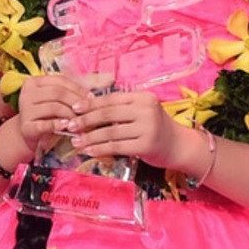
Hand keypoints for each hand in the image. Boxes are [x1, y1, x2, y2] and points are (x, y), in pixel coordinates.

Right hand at [17, 73, 90, 154]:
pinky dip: (58, 125)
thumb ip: (77, 90)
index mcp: (35, 81)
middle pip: (58, 93)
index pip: (60, 81)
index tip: (92, 98)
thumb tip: (109, 78)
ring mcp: (25, 109)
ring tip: (82, 122)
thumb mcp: (59, 100)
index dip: (78, 89)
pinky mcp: (26, 126)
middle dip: (77, 103)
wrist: (29, 135)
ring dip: (72, 115)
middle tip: (89, 112)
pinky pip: (45, 124)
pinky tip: (67, 127)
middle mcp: (27, 92)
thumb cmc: (48, 114)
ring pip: (54, 107)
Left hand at [64, 90, 184, 168]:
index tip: (74, 108)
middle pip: (108, 113)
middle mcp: (146, 110)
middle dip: (86, 120)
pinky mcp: (146, 146)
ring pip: (110, 132)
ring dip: (90, 137)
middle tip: (70, 125)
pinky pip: (117, 147)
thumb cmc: (155, 127)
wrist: (178, 145)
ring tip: (76, 141)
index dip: (90, 103)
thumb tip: (88, 109)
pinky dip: (100, 149)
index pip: (111, 99)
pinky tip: (89, 151)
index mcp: (143, 97)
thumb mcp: (142, 111)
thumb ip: (121, 108)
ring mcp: (147, 128)